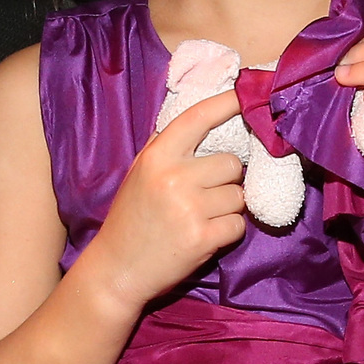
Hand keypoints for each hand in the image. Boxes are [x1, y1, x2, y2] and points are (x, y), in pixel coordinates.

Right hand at [81, 88, 246, 311]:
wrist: (116, 270)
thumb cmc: (131, 219)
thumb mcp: (139, 174)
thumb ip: (167, 146)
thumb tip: (204, 116)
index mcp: (156, 158)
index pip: (198, 118)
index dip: (226, 103)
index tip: (247, 94)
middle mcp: (173, 178)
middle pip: (231, 163)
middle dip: (224, 180)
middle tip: (202, 197)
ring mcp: (189, 209)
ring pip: (238, 194)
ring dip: (227, 207)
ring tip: (200, 218)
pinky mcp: (202, 238)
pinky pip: (238, 224)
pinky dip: (228, 231)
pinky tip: (205, 236)